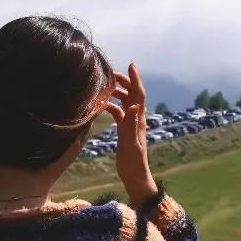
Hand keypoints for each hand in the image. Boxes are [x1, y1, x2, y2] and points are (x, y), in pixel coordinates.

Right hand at [101, 63, 157, 205]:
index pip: (139, 94)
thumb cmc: (133, 161)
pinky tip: (102, 106)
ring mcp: (130, 124)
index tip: (131, 64)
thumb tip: (134, 105)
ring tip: (105, 86)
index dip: (135, 79)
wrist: (135, 175)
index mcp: (139, 119)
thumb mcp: (131, 143)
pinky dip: (111, 107)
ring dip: (117, 93)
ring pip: (125, 102)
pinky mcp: (124, 131)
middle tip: (111, 74)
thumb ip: (132, 124)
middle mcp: (136, 119)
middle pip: (132, 95)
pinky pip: (118, 114)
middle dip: (124, 82)